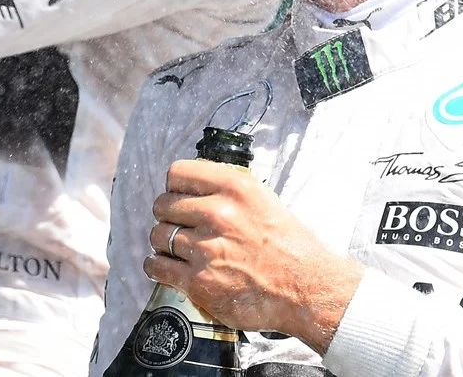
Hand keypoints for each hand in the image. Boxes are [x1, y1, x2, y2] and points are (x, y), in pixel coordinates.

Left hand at [145, 160, 364, 354]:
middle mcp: (217, 212)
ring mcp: (206, 248)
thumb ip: (226, 190)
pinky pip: (157, 266)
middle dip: (169, 216)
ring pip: (158, 235)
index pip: (177, 173)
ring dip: (164, 243)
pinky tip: (167, 267)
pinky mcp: (199, 281)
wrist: (306, 288)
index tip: (180, 198)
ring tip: (179, 250)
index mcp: (234, 187)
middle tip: (181, 227)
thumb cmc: (288, 246)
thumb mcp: (262, 199)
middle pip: (163, 205)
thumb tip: (192, 186)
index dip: (175, 187)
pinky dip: (157, 267)